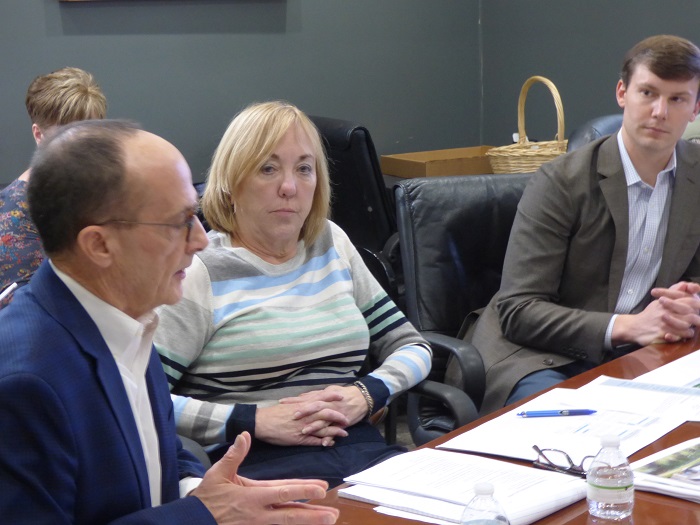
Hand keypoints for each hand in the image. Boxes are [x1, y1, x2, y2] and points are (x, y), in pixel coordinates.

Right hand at [191, 432, 338, 524]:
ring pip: (287, 524)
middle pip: (290, 514)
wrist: (193, 522)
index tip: (322, 488)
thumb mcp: (218, 473)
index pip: (282, 491)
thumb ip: (234, 455)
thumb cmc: (207, 497)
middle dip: (313, 515)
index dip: (303, 489)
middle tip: (333, 513)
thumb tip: (244, 435)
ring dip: (308, 522)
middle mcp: (258, 513)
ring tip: (328, 520)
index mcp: (251, 496)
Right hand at [255, 400, 348, 446]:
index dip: (332, 398)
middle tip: (347, 418)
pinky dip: (324, 441)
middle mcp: (306, 415)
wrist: (262, 422)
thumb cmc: (275, 413)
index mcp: (303, 405)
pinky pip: (315, 440)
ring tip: (345, 433)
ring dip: (335, 431)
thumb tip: (310, 401)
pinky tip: (331, 443)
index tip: (341, 396)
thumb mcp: (290, 404)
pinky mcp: (300, 438)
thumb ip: (301, 403)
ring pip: (324, 428)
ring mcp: (304, 427)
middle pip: (326, 413)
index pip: (321, 399)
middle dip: (338, 416)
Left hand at [280, 385, 369, 432]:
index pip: (306, 398)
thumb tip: (302, 397)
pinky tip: (324, 443)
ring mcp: (336, 413)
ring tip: (304, 431)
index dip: (294, 400)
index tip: (282, 402)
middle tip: (293, 417)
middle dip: (304, 412)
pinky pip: (336, 430)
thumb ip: (315, 395)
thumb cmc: (344, 393)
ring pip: (324, 420)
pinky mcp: (343, 422)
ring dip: (315, 426)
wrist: (362, 397)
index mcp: (323, 396)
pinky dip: (330, 436)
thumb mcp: (329, 391)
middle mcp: (328, 404)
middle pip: (314, 407)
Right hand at [613, 282, 699, 345]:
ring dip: (689, 329)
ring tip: (688, 330)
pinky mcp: (662, 334)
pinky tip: (681, 336)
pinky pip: (678, 337)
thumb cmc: (649, 315)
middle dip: (696, 320)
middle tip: (695, 322)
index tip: (697, 310)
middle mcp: (666, 312)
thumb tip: (684, 285)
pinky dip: (682, 337)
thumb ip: (672, 293)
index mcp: (666, 303)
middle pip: (691, 315)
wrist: (634, 326)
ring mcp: (664, 324)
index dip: (697, 306)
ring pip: (687, 327)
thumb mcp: (659, 302)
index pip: (689, 302)